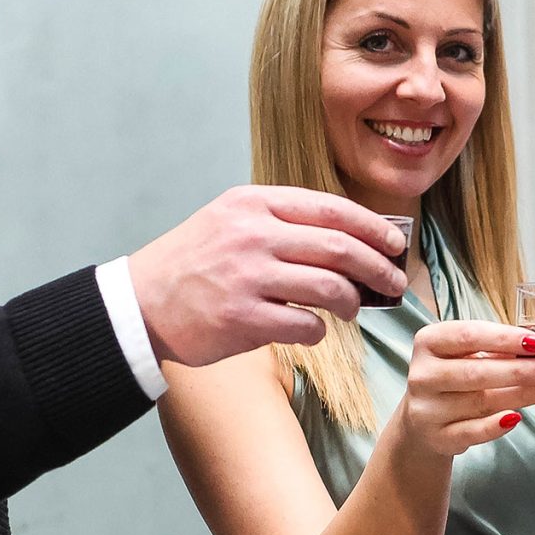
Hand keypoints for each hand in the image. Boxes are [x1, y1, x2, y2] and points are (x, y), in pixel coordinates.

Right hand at [128, 187, 406, 366]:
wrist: (139, 303)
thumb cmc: (195, 262)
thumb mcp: (232, 219)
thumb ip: (284, 221)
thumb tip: (352, 235)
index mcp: (255, 204)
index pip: (332, 209)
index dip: (373, 227)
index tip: (395, 243)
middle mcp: (253, 235)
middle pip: (340, 247)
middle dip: (378, 267)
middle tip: (393, 282)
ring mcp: (247, 277)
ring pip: (329, 287)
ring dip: (353, 301)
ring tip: (354, 309)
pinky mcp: (242, 319)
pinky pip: (305, 325)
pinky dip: (320, 330)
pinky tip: (316, 330)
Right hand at [388, 320, 534, 457]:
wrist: (423, 423)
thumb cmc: (456, 378)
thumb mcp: (472, 354)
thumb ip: (508, 343)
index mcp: (430, 342)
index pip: (469, 335)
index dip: (507, 338)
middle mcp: (423, 374)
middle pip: (477, 371)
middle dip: (522, 370)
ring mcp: (427, 408)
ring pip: (480, 401)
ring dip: (522, 395)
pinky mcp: (437, 437)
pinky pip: (471, 432)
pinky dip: (495, 426)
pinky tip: (517, 418)